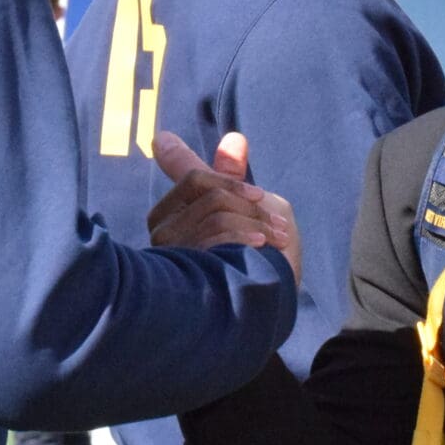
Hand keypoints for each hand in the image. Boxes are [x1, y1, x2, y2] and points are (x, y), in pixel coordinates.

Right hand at [148, 132, 300, 282]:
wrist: (258, 307)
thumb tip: (236, 137)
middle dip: (251, 205)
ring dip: (257, 223)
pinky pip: (217, 232)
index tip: (260, 196)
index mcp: (171, 214)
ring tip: (277, 241)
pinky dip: (246, 236)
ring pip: (216, 210)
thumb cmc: (253, 260)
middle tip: (281, 227)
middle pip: (208, 190)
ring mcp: (169, 252)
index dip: (231, 181)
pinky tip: (261, 248)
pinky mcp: (181, 268)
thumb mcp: (246, 212)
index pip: (194, 178)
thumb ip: (232, 177)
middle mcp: (163, 233)